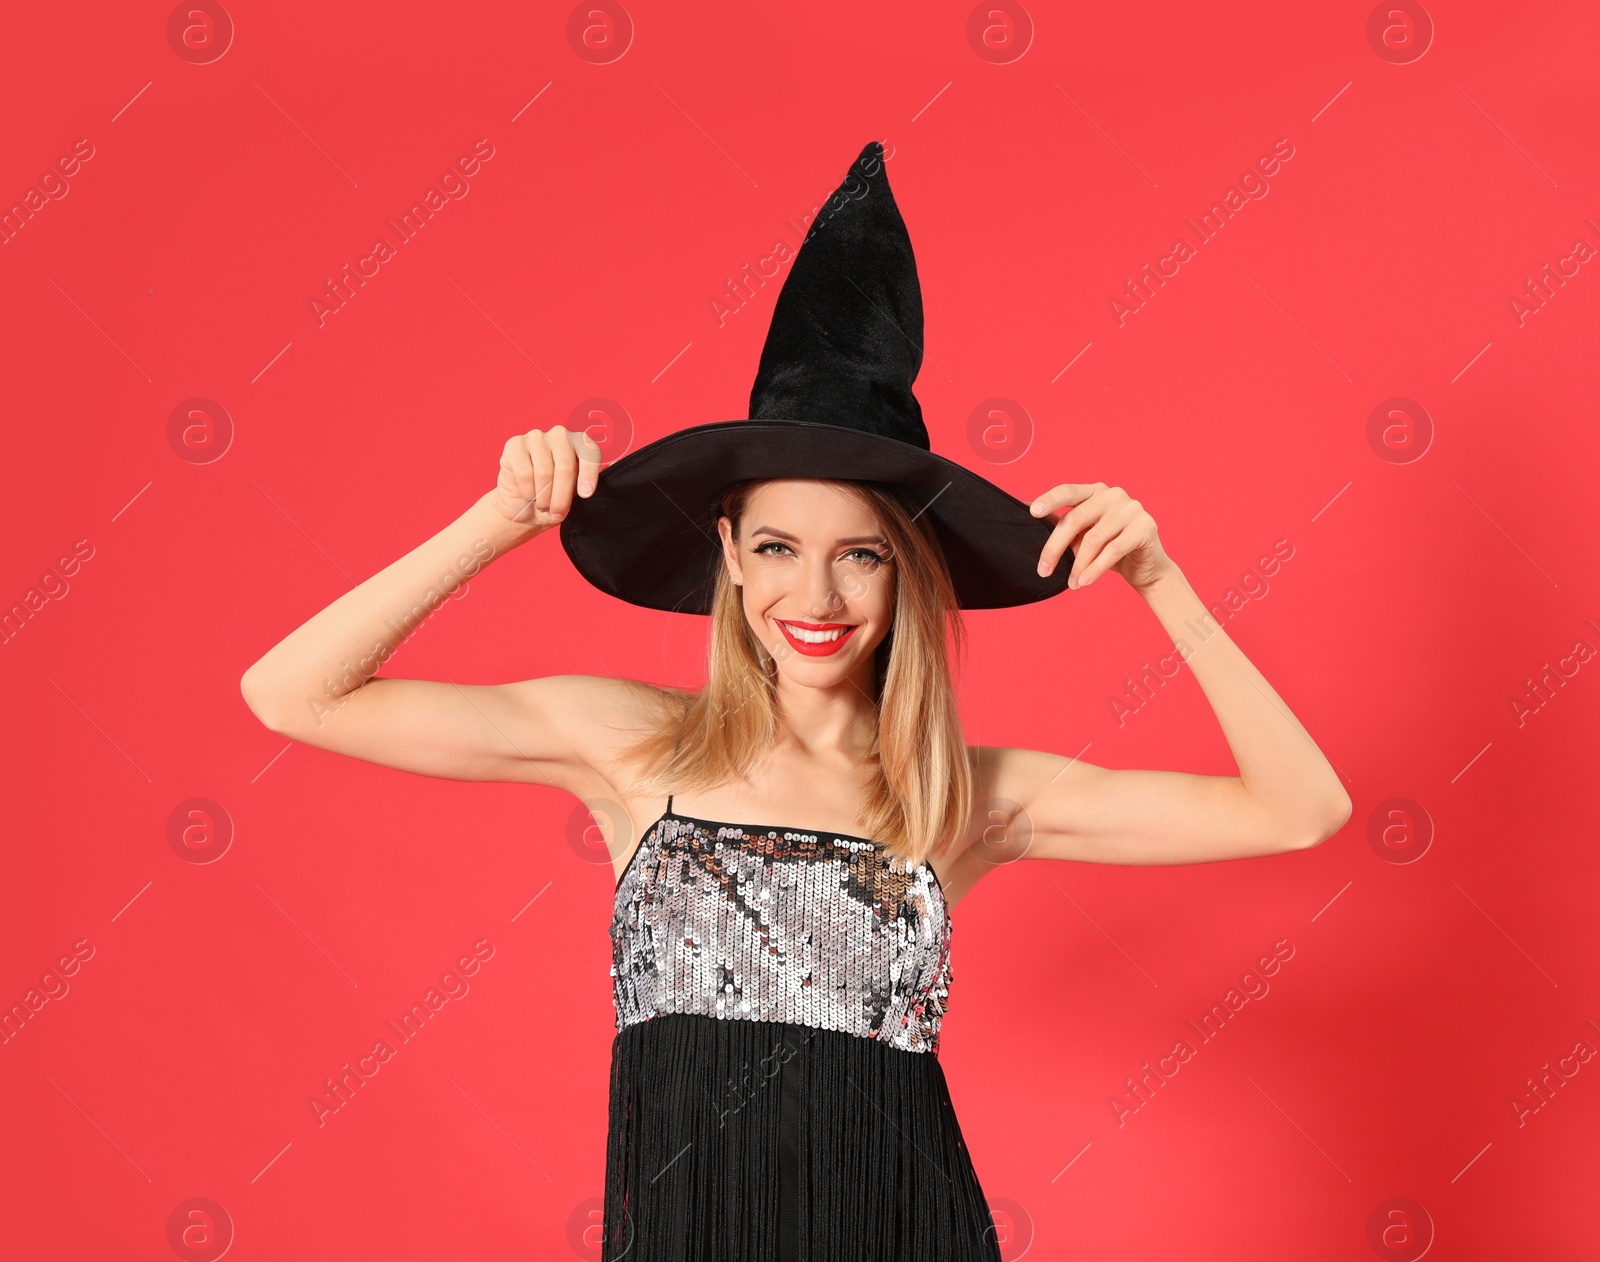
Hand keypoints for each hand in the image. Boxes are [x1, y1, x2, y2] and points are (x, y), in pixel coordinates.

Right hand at [493, 426, 603, 528]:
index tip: (585, 495)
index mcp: (581, 443)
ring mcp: (536, 436)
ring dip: (544, 497)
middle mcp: (560, 434)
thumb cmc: (555, 498)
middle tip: (559, 514)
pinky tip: (528, 494)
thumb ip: (595, 479)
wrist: (523, 508)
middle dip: (562, 497)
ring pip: (544, 472)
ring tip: (543, 504)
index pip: (590, 452)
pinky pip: (525, 472)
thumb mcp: (578, 494)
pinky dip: (527, 491)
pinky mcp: (515, 444)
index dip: (589, 474)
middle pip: (565, 467)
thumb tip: (617, 463)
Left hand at [1029, 482, 1173, 590]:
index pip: (1068, 491)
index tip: (1032, 512)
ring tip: (1072, 583)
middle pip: (1075, 519)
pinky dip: (1095, 569)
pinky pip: (1113, 550)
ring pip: (1093, 539)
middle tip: (1043, 571)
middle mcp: (1113, 495)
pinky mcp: (1145, 526)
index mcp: (1095, 491)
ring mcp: (1131, 508)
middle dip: (1055, 548)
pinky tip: (1084, 582)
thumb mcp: (1082, 534)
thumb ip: (1062, 523)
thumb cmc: (1108, 548)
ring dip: (1078, 565)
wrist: (1146, 566)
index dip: (1050, 500)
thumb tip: (1027, 511)